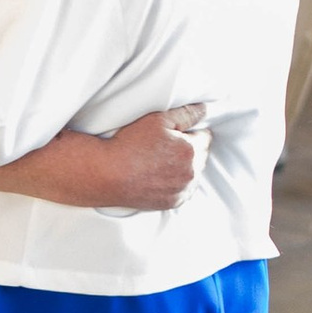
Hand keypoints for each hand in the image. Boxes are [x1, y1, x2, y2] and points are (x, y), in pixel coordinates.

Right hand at [90, 104, 207, 208]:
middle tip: (163, 146)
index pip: (205, 136)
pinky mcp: (173, 202)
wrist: (106, 174)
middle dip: (188, 149)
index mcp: (191, 150)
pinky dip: (176, 183)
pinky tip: (159, 175)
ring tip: (159, 161)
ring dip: (184, 167)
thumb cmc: (128, 145)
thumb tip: (205, 110)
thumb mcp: (157, 119)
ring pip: (193, 173)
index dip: (189, 132)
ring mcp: (182, 190)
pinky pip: (183, 189)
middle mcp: (191, 173)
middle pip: (201, 155)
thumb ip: (187, 114)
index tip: (173, 133)